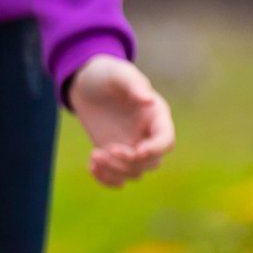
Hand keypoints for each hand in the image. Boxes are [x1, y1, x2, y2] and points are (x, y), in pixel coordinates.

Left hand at [68, 55, 174, 187]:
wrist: (86, 82)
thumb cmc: (106, 74)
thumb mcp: (118, 73)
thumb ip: (134, 83)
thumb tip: (148, 99)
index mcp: (157, 116)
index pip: (166, 141)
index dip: (155, 150)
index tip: (136, 151)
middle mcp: (148, 135)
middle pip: (150, 162)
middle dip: (129, 162)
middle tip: (106, 150)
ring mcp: (132, 146)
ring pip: (134, 173)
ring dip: (114, 171)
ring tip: (94, 155)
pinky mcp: (114, 154)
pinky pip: (117, 177)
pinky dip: (107, 179)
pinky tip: (91, 165)